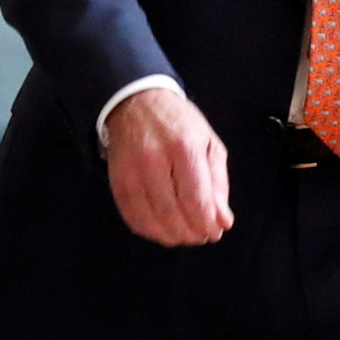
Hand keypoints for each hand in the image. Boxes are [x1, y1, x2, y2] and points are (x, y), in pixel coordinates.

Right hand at [104, 85, 233, 247]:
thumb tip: (223, 221)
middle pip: (173, 215)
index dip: (207, 224)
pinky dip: (150, 230)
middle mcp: (154, 159)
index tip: (215, 232)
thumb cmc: (179, 124)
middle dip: (191, 234)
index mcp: (184, 147)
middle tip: (201, 236)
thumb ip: (218, 184)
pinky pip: (133, 217)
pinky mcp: (117, 181)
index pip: (196, 200)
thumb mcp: (209, 144)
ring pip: (151, 220)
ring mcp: (132, 171)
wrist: (136, 103)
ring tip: (185, 235)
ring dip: (172, 236)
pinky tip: (163, 229)